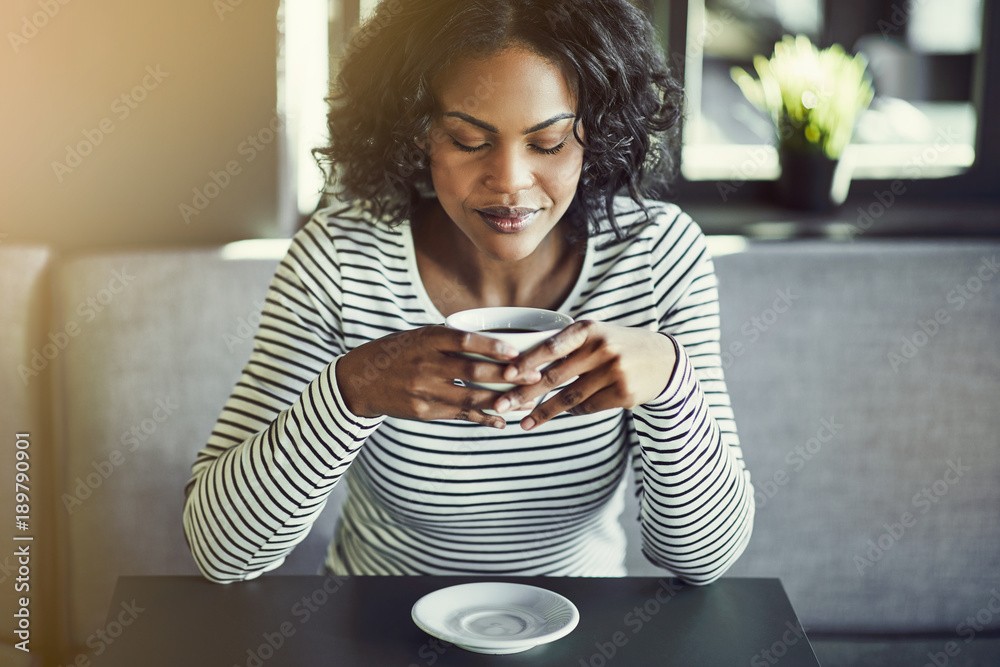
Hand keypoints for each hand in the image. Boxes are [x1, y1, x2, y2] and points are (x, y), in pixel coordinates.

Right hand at [335, 326, 539, 428]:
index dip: (491, 346)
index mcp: (427, 339)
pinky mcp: (423, 411)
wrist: (361, 380)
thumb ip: (452, 340)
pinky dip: (482, 418)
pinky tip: (501, 421)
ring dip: (501, 401)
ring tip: (526, 402)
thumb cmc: (400, 352)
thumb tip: (498, 342)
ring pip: (470, 398)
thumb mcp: (420, 337)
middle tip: (534, 376)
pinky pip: (459, 416)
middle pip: (472, 371)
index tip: (516, 351)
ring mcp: (424, 390)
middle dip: (506, 376)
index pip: (463, 340)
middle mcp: (425, 364)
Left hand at [492, 321, 677, 429]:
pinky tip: (562, 413)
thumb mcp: (596, 334)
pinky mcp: (624, 393)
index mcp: (589, 329)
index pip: (552, 345)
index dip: (527, 360)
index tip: (506, 374)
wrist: (664, 360)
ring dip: (543, 412)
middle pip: (555, 376)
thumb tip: (521, 370)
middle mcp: (602, 348)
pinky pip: (588, 407)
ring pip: (570, 397)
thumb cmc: (617, 345)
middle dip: (524, 393)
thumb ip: (566, 345)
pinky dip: (572, 412)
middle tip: (501, 406)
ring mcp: (614, 372)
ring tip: (524, 424)